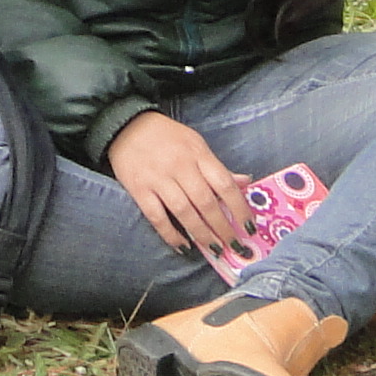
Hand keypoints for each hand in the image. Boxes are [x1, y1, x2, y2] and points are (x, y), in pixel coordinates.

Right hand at [105, 111, 250, 262]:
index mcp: (198, 154)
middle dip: (223, 227)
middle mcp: (180, 166)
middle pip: (206, 202)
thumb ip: (218, 167)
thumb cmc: (167, 136)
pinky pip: (157, 217)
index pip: (224, 184)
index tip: (249, 227)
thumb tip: (245, 182)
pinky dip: (171, 234)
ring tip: (214, 249)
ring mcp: (158, 179)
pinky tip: (183, 246)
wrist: (126, 126)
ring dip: (201, 234)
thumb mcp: (196, 144)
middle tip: (235, 246)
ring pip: (184, 212)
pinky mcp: (139, 189)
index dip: (239, 208)